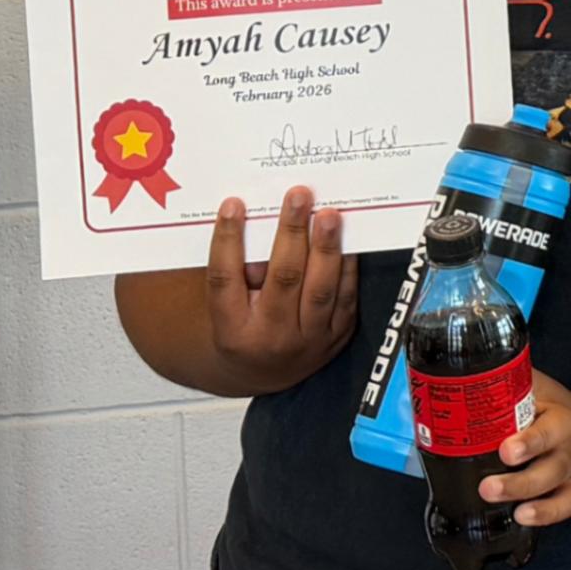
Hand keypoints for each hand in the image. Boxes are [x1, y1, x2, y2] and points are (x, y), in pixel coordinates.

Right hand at [197, 189, 352, 393]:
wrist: (264, 372)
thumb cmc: (241, 326)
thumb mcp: (225, 305)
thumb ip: (234, 270)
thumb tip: (256, 218)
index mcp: (231, 330)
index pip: (224, 279)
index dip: (227, 240)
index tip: (233, 205)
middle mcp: (270, 338)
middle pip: (282, 279)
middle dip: (291, 233)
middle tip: (298, 197)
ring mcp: (308, 341)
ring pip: (320, 289)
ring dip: (326, 247)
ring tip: (328, 215)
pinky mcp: (336, 338)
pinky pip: (345, 297)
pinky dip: (346, 266)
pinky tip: (346, 240)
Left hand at [481, 367, 570, 527]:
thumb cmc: (556, 414)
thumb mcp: (541, 391)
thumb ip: (509, 383)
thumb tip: (460, 374)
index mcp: (559, 417)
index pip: (549, 426)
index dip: (530, 440)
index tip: (506, 449)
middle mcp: (567, 445)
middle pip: (550, 459)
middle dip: (520, 475)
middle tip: (488, 484)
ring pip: (552, 482)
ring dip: (523, 491)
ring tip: (495, 497)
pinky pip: (562, 507)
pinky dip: (544, 514)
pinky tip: (522, 516)